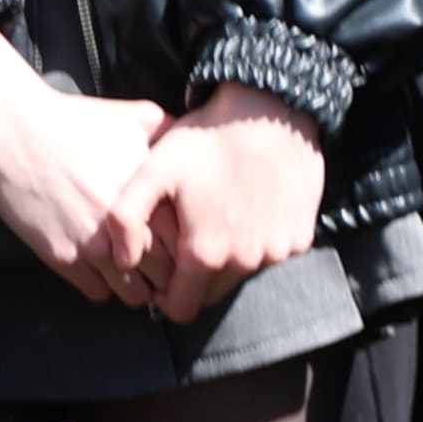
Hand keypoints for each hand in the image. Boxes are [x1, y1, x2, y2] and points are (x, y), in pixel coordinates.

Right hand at [0, 38, 172, 294]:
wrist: (15, 129)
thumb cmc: (77, 121)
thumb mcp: (139, 117)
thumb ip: (174, 134)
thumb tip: (196, 139)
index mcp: (155, 198)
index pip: (192, 245)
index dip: (193, 252)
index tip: (187, 252)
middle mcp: (130, 228)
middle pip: (168, 276)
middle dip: (170, 278)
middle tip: (163, 272)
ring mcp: (95, 246)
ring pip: (134, 293)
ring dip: (137, 288)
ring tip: (133, 275)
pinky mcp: (62, 257)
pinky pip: (97, 293)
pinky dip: (103, 287)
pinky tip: (101, 271)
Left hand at [103, 86, 329, 320]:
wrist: (271, 113)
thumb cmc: (206, 140)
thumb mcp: (153, 171)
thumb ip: (124, 219)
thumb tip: (121, 261)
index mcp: (205, 254)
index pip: (180, 309)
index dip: (165, 295)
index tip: (161, 270)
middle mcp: (246, 262)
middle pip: (212, 294)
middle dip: (196, 276)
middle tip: (188, 235)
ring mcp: (277, 251)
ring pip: (242, 273)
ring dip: (229, 256)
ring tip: (218, 215)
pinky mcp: (300, 237)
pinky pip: (271, 254)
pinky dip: (258, 240)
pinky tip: (248, 207)